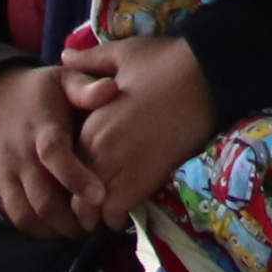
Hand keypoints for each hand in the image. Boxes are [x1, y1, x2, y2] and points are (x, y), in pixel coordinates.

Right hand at [0, 62, 103, 238]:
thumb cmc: (39, 93)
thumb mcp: (62, 80)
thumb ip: (85, 87)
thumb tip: (110, 89)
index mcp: (42, 128)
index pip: (54, 155)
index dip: (76, 178)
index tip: (101, 196)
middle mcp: (20, 154)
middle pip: (43, 198)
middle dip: (73, 219)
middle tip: (98, 224)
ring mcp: (5, 174)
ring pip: (28, 214)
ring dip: (56, 230)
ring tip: (81, 231)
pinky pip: (15, 217)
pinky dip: (37, 229)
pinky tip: (59, 229)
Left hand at [58, 34, 217, 226]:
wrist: (208, 76)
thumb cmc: (166, 62)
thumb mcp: (122, 54)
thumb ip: (90, 61)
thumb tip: (64, 55)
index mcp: (91, 122)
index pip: (63, 160)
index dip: (67, 171)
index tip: (75, 175)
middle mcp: (99, 148)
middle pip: (72, 189)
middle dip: (76, 200)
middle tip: (85, 203)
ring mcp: (122, 166)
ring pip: (91, 207)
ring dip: (94, 212)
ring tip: (101, 213)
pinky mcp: (146, 179)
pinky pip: (117, 211)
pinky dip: (116, 217)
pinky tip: (122, 213)